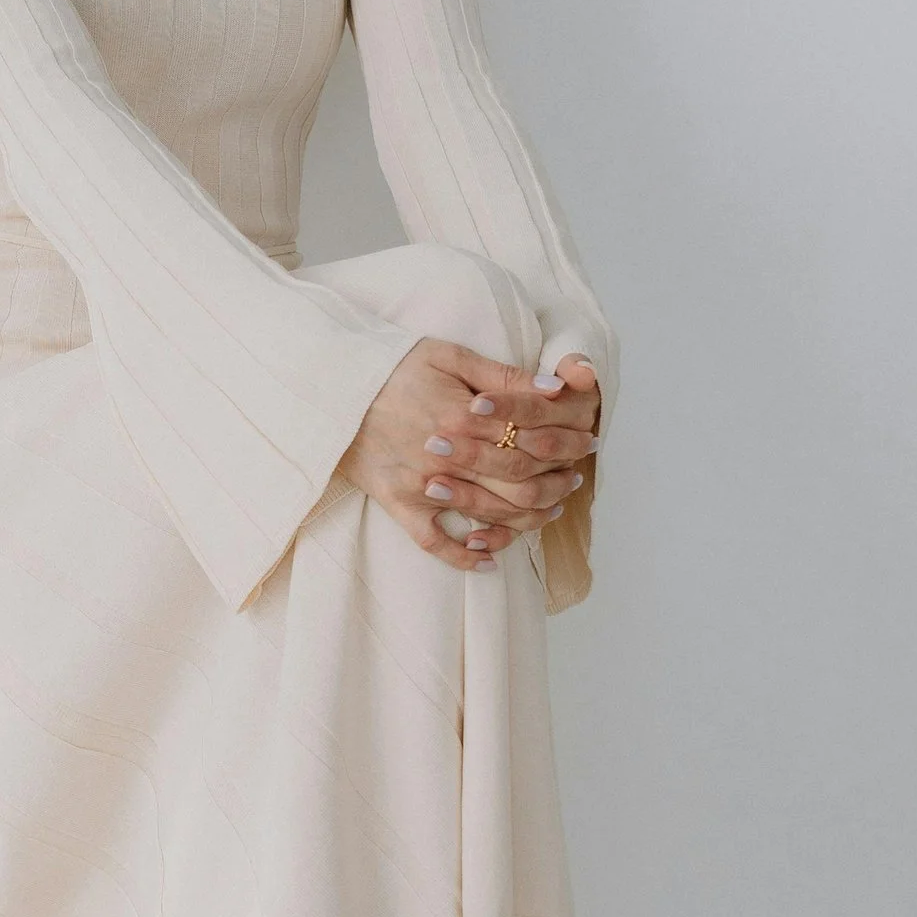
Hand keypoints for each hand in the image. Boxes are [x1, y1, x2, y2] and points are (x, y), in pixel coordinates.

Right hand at [336, 343, 599, 573]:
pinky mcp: (397, 503)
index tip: (587, 442)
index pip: (529, 441)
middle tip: (574, 481)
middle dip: (555, 484)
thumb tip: (554, 388)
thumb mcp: (447, 355)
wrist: (329, 387)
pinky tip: (488, 561)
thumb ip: (502, 374)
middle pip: (517, 484)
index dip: (565, 445)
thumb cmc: (391, 364)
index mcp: (461, 417)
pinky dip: (462, 557)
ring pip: (487, 516)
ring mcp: (420, 485)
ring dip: (526, 520)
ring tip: (549, 512)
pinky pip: (432, 541)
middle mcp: (445, 457)